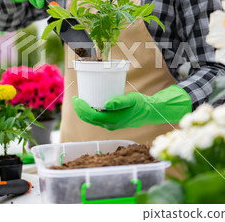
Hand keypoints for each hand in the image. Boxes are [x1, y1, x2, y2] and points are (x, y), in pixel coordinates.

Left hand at [72, 85, 191, 130]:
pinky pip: (97, 119)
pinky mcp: (112, 123)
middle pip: (89, 119)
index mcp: (112, 120)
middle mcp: (110, 125)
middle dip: (79, 110)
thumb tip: (106, 104)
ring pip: (92, 120)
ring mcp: (111, 125)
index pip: (91, 116)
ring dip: (84, 112)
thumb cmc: (141, 104)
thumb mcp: (131, 100)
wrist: (150, 112)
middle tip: (75, 98)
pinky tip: (90, 105)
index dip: (81, 108)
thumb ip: (119, 102)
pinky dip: (90, 113)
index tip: (76, 99)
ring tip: (79, 101)